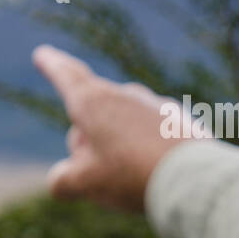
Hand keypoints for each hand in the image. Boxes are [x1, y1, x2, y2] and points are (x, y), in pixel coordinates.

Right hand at [32, 44, 207, 211]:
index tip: (43, 53)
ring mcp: (154, 104)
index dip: (52, 66)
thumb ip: (63, 180)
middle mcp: (125, 95)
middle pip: (93, 116)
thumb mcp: (85, 184)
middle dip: (88, 143)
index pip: (67, 77)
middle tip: (97, 177)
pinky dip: (148, 151)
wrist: (195, 179)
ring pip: (122, 125)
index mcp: (94, 102)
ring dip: (119, 148)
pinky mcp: (179, 119)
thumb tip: (62, 178)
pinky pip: (152, 134)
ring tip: (133, 180)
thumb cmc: (132, 176)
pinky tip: (158, 173)